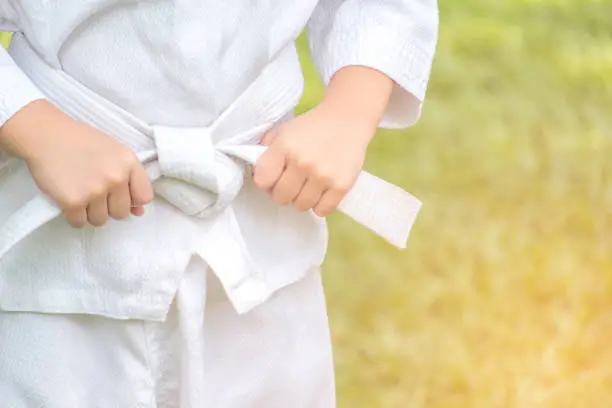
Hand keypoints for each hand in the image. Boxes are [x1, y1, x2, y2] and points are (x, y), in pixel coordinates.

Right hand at [0, 100, 153, 226]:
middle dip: (109, 207)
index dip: (132, 199)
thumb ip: (130, 179)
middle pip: (121, 213)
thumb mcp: (114, 153)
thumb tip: (138, 212)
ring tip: (81, 194)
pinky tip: (69, 200)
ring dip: (90, 213)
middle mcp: (116, 178)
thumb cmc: (82, 142)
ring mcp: (95, 191)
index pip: (144, 197)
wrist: (46, 135)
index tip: (119, 195)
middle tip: (95, 193)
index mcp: (129, 163)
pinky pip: (79, 222)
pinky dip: (74, 216)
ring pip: (100, 220)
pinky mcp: (73, 201)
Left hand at [253, 102, 374, 215]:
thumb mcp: (283, 130)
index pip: (262, 181)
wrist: (347, 119)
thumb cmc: (312, 126)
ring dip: (301, 199)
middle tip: (291, 183)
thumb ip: (266, 149)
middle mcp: (303, 163)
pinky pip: (322, 211)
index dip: (266, 182)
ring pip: (301, 206)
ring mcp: (323, 176)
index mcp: (285, 147)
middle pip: (281, 197)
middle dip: (283, 192)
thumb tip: (257, 174)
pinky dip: (319, 205)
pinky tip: (320, 192)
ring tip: (307, 186)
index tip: (274, 178)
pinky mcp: (341, 186)